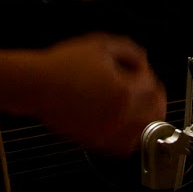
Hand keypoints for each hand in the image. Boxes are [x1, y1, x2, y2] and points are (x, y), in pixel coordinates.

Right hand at [33, 33, 167, 154]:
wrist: (37, 85)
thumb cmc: (64, 64)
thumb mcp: (101, 44)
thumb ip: (130, 50)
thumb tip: (143, 61)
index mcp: (125, 91)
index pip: (152, 86)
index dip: (148, 75)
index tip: (140, 70)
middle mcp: (120, 115)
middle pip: (156, 114)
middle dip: (156, 100)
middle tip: (150, 91)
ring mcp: (108, 131)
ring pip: (143, 134)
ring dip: (147, 120)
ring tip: (142, 110)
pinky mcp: (95, 141)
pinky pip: (123, 147)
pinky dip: (130, 138)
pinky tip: (126, 126)